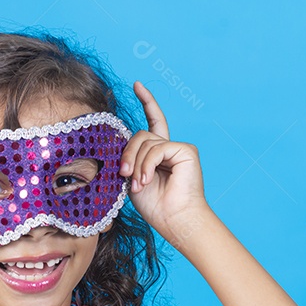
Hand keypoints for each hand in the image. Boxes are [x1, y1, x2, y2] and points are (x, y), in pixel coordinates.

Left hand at [119, 81, 212, 243]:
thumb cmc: (155, 207)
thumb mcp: (133, 179)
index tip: (137, 85)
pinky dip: (147, 165)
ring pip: (146, 141)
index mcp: (157, 154)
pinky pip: (157, 148)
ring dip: (136, 164)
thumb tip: (119, 146)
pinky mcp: (186, 150)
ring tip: (139, 184)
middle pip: (140, 135)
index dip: (147, 102)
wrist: (175, 220)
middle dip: (127, 154)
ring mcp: (179, 148)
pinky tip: (147, 180)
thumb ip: (128, 159)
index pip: (152, 122)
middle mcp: (169, 148)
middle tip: (123, 174)